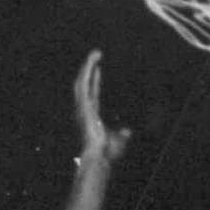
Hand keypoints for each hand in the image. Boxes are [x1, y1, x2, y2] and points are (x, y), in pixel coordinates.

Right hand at [74, 50, 130, 164]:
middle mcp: (85, 109)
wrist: (99, 156)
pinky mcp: (83, 105)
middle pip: (85, 84)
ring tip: (95, 53)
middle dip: (89, 69)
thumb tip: (127, 132)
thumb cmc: (106, 152)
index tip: (98, 68)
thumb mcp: (117, 140)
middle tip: (96, 55)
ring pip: (82, 81)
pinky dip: (87, 72)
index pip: (93, 94)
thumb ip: (122, 135)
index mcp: (91, 115)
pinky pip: (83, 84)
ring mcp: (82, 107)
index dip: (95, 80)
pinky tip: (93, 62)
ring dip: (88, 66)